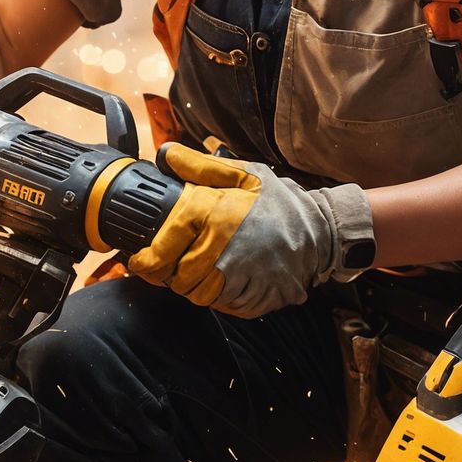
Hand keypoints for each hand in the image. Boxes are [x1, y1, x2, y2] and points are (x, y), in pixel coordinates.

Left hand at [127, 144, 375, 317]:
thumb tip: (166, 154)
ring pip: (198, 295)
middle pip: (178, 276)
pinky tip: (218, 282)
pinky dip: (215, 298)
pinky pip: (222, 307)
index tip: (138, 260)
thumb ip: (200, 166)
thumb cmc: (280, 203)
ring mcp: (243, 279)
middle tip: (163, 269)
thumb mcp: (244, 174)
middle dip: (166, 275)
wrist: (322, 231)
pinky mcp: (256, 299)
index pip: (168, 243)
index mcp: (219, 217)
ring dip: (190, 287)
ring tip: (191, 273)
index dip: (148, 257)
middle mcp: (228, 251)